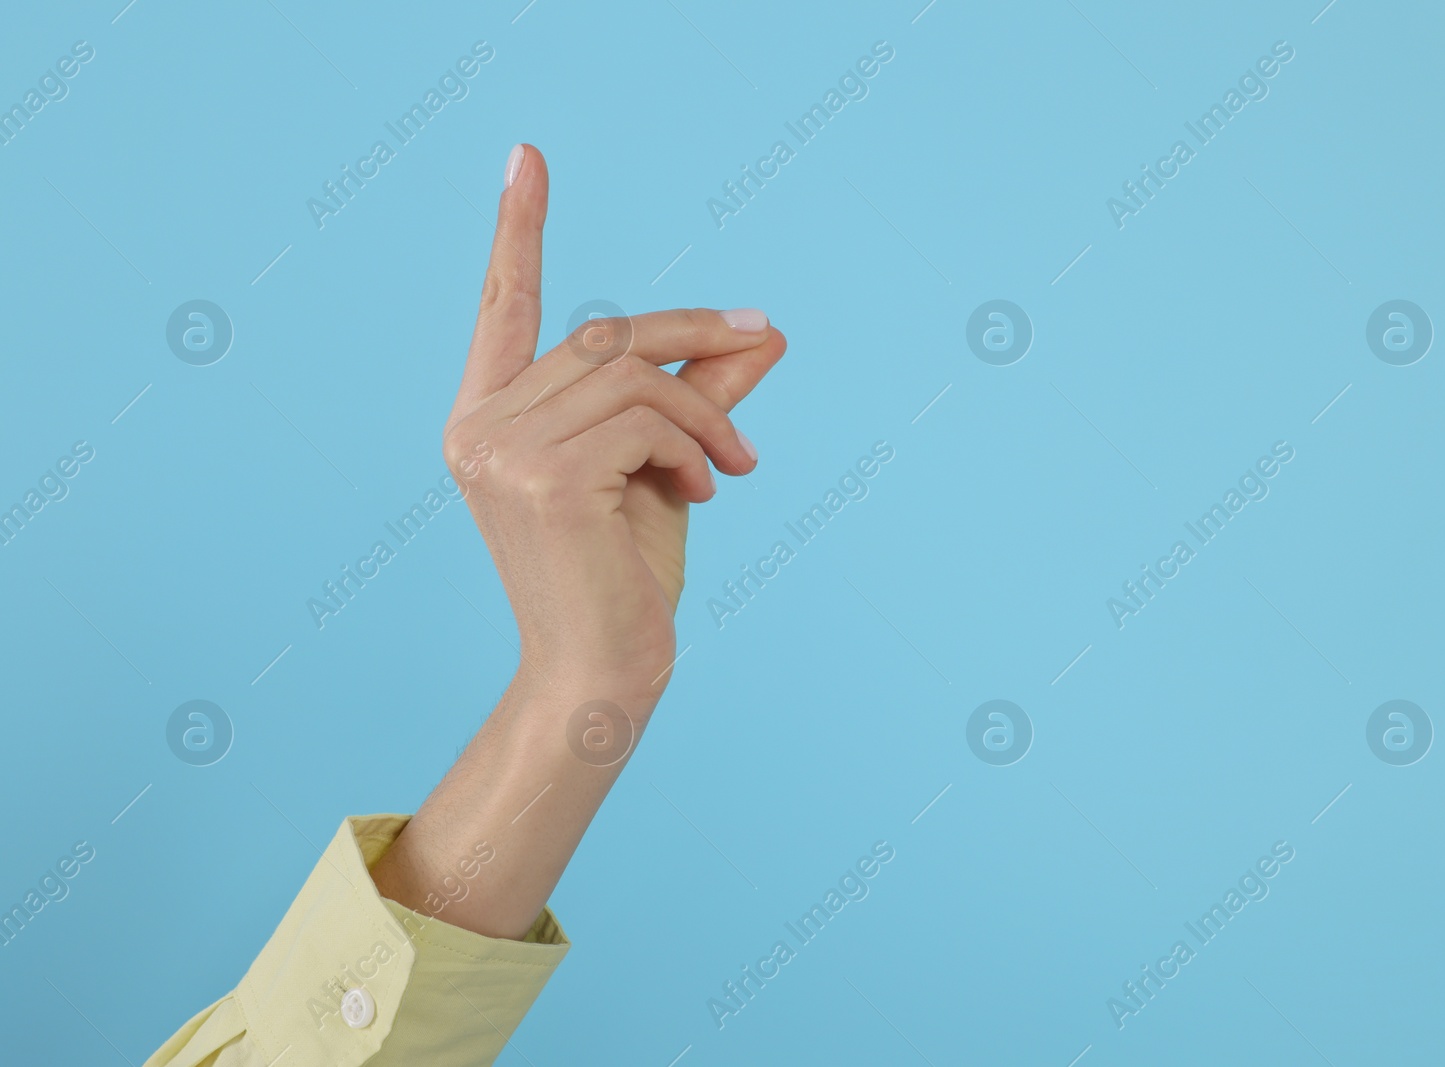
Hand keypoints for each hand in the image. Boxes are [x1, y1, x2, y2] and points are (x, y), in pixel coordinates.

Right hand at [372, 145, 785, 937]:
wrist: (605, 670)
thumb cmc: (625, 572)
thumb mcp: (663, 463)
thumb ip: (698, 395)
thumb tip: (766, 332)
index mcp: (488, 416)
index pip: (503, 306)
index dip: (518, 230)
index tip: (526, 156)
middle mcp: (477, 425)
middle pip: (602, 335)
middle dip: (694, 334)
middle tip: (766, 338)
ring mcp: (500, 449)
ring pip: (632, 376)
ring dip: (702, 414)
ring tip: (729, 469)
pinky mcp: (541, 475)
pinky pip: (645, 417)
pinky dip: (695, 446)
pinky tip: (704, 492)